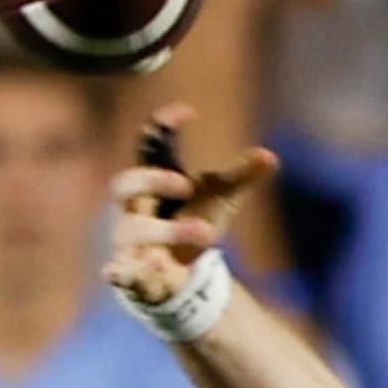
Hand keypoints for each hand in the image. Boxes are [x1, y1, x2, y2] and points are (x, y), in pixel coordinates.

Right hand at [102, 104, 277, 304]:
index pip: (149, 145)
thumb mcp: (221, 198)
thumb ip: (241, 176)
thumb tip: (270, 157)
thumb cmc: (195, 221)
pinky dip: (121, 272)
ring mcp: (130, 238)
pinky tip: (116, 274)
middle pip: (126, 184)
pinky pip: (120, 270)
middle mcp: (135, 206)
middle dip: (151, 181)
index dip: (160, 126)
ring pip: (132, 231)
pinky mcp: (132, 270)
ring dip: (164, 232)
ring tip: (206, 235)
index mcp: (153, 179)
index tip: (186, 112)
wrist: (182, 269)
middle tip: (185, 184)